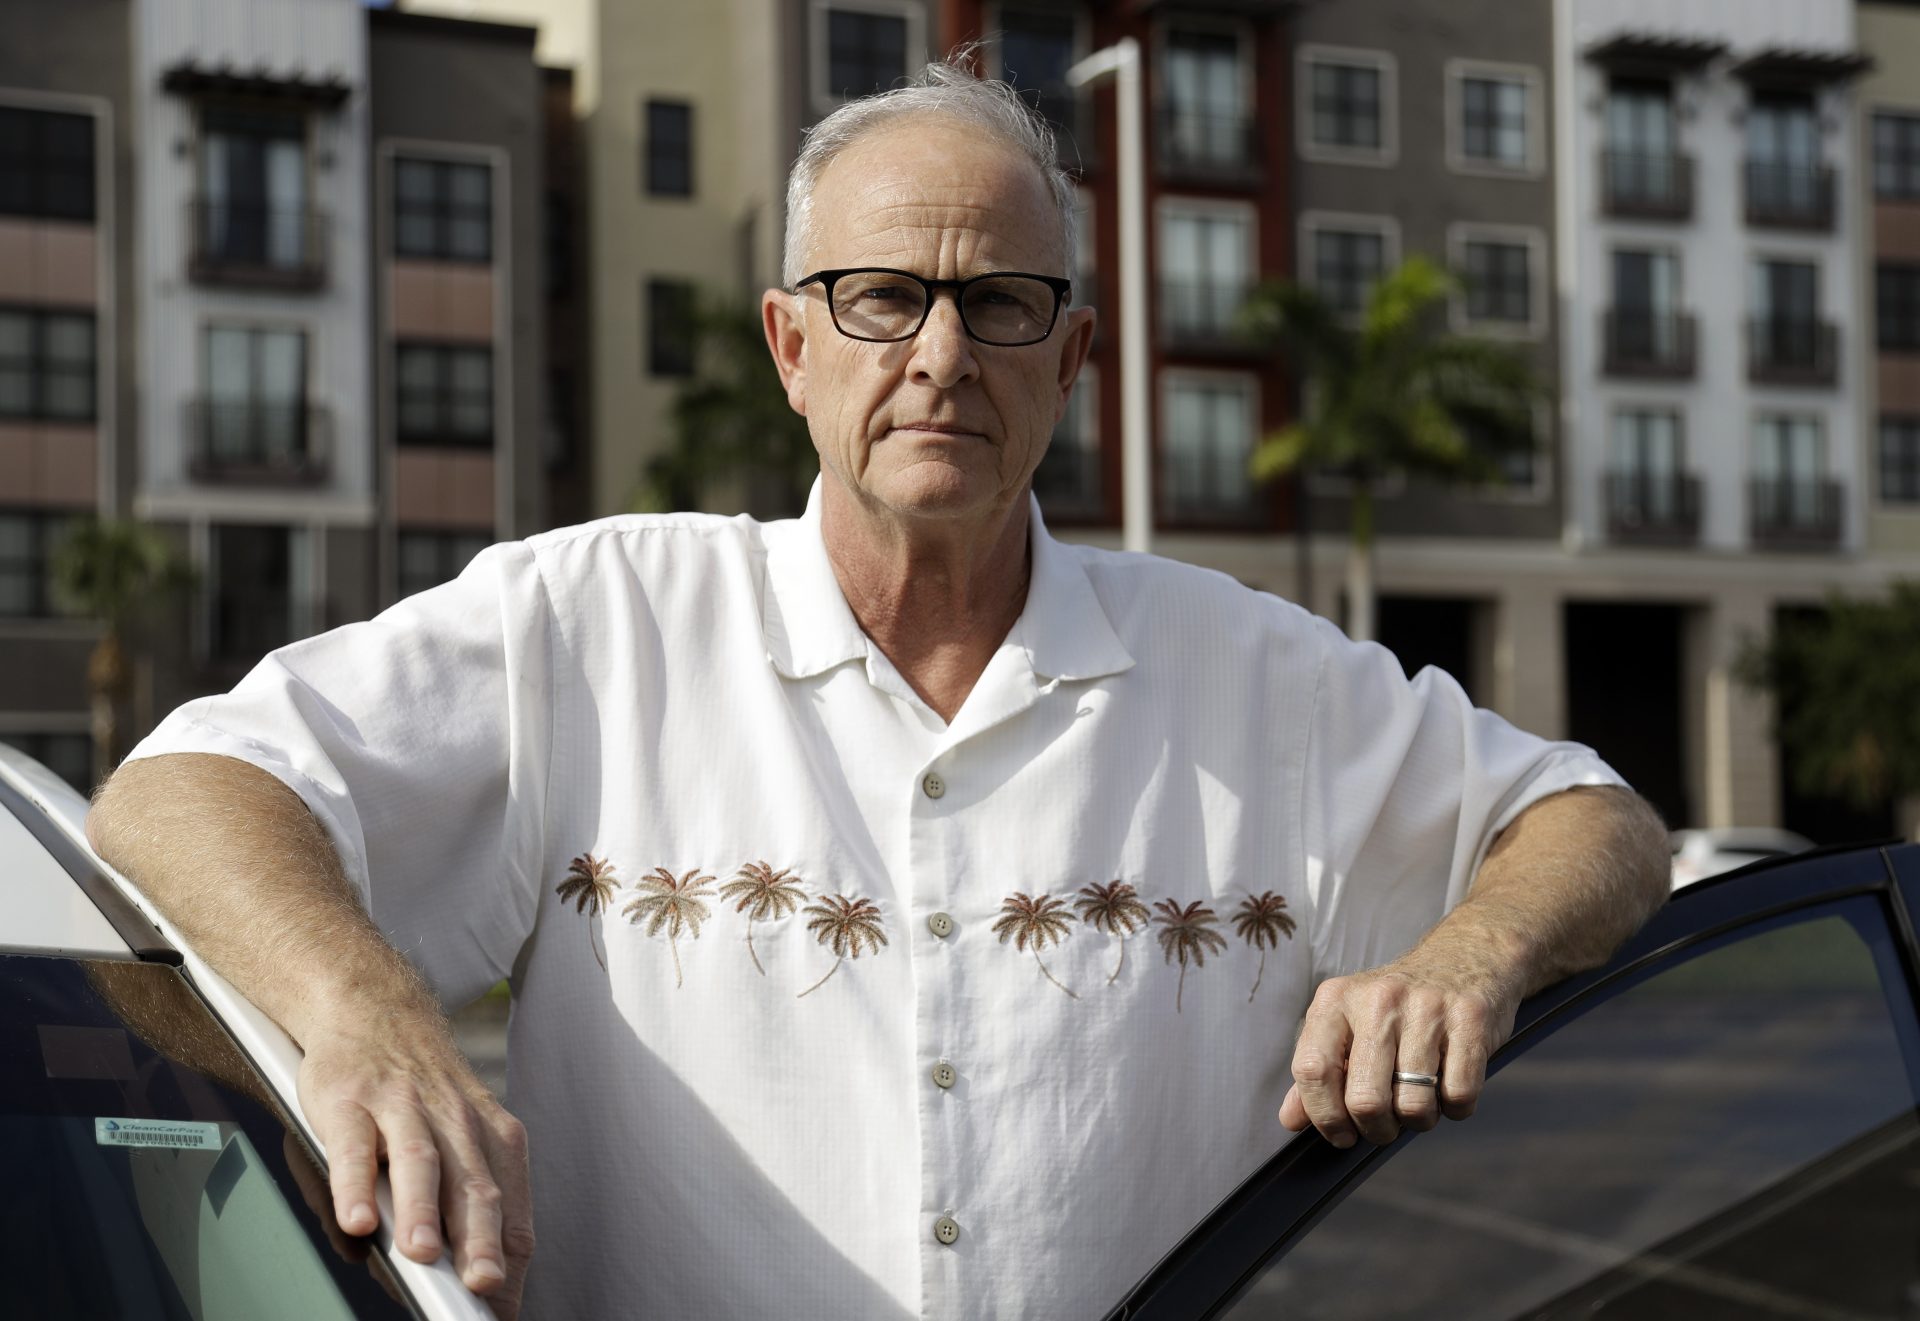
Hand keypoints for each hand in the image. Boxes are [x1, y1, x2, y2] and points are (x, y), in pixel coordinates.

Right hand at [295, 1013, 533, 1317]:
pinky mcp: (351, 1101)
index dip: (509, 1258)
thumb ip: (470, 1198)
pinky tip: (359, 1218)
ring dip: (423, 1209)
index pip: (510, 1208)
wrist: (376, 1010)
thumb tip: (471, 1272)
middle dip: (481, 1239)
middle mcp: (455, 1123)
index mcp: (492, 1139)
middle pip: (474, 1186)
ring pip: (420, 1161)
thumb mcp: (461, 1136)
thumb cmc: (421, 1093)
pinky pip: (354, 1146)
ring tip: (422, 1254)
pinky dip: (356, 1183)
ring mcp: (403, 1109)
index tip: (503, 1303)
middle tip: (482, 1284)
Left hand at [1278, 959, 1517, 1147]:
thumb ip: (1319, 1070)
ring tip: (1420, 1097)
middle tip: (1386, 1124)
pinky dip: (1455, 1107)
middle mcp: (1378, 999)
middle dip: (1377, 1129)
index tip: (1341, 1135)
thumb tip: (1291, 1120)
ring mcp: (1427, 1007)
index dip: (1325, 1116)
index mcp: (1335, 999)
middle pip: (1365, 1100)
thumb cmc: (1398, 1005)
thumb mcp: (1348, 1023)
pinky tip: (1449, 1085)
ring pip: (1413, 1105)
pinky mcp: (1470, 1019)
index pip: (1312, 1070)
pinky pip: (1459, 1095)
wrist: (1465, 957)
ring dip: (1418, 1119)